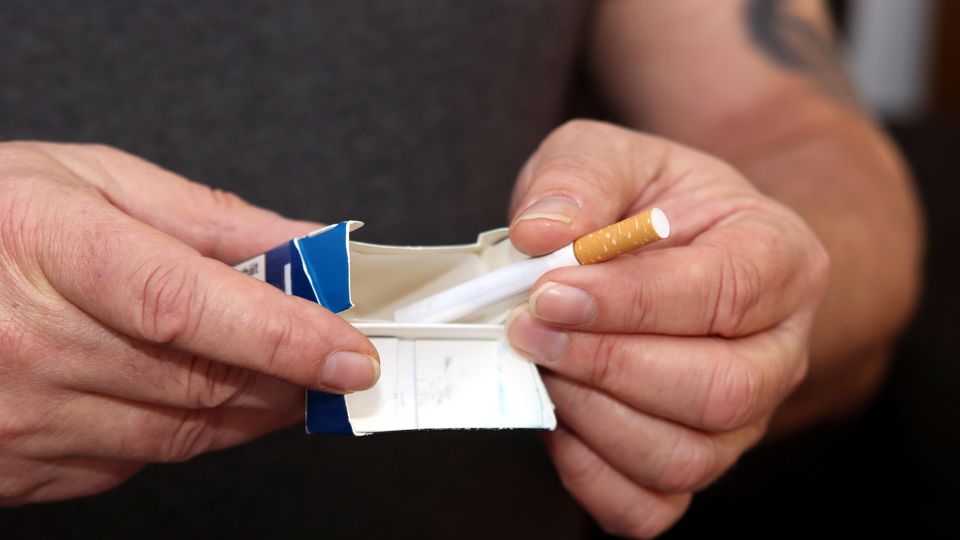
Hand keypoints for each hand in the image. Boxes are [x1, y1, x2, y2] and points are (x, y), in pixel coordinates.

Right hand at [0, 142, 379, 504]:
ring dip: (251, 409)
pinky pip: (134, 463)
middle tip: (335, 361)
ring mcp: (18, 417)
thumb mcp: (95, 182)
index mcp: (54, 249)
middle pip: (198, 381)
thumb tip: (306, 249)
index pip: (189, 306)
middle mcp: (29, 344)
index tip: (350, 355)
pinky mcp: (17, 465)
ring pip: (178, 433)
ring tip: (287, 379)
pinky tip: (195, 395)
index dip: (283, 335)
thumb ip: (211, 221)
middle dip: (288, 378)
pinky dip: (186, 432)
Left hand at [506, 121, 828, 537]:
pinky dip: (590, 478)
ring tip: (540, 366)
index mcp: (778, 259)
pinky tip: (555, 421)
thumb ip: (579, 178)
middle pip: (718, 390)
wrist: (679, 252)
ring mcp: (743, 421)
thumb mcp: (612, 157)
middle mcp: (777, 350)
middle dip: (606, 365)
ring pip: (685, 457)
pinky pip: (651, 506)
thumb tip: (540, 235)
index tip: (550, 293)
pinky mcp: (694, 462)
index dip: (631, 302)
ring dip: (592, 418)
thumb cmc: (649, 206)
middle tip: (529, 331)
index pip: (722, 294)